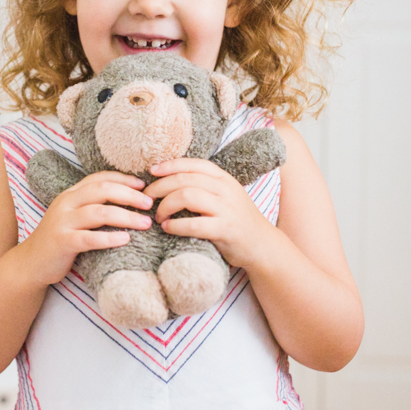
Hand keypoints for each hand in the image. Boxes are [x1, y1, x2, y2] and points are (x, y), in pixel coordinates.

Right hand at [17, 171, 153, 286]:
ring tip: (145, 223)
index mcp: (71, 194)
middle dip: (129, 195)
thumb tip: (130, 201)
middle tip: (149, 204)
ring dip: (126, 216)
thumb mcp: (75, 217)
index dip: (123, 179)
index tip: (144, 185)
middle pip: (102, 190)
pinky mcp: (62, 242)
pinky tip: (125, 239)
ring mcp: (62, 222)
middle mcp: (66, 203)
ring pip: (99, 212)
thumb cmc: (61, 240)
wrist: (31, 264)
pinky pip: (89, 238)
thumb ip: (94, 206)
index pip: (100, 178)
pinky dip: (108, 237)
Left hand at [143, 158, 274, 268]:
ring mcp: (227, 209)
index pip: (193, 164)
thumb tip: (169, 180)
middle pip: (185, 179)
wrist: (262, 245)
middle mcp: (226, 190)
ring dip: (166, 205)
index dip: (170, 165)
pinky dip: (176, 225)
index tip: (152, 172)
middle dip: (160, 187)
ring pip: (187, 196)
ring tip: (157, 216)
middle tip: (147, 198)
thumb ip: (204, 186)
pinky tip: (167, 228)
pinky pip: (194, 224)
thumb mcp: (224, 196)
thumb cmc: (237, 220)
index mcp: (224, 179)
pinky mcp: (226, 230)